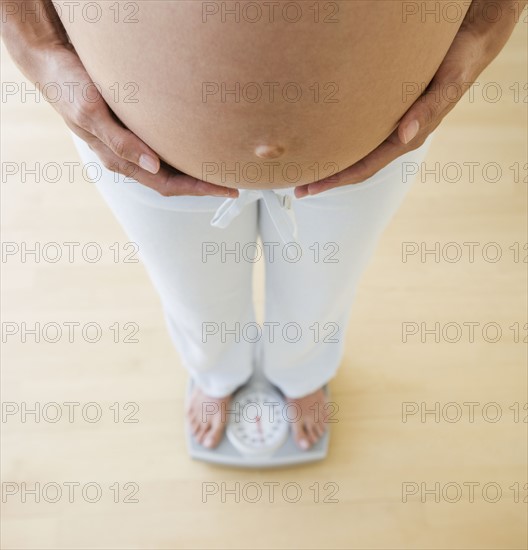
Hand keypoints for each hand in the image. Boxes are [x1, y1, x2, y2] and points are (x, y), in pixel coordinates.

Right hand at [7, 39, 238, 197]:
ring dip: (195, 170)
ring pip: (171, 165)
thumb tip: (153, 165)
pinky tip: (197, 145)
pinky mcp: (134, 127)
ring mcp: (132, 143)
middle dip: (204, 184)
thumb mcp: (92, 114)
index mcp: (120, 159)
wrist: (52, 62)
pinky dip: (184, 150)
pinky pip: (164, 146)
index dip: (199, 190)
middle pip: (174, 180)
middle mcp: (129, 156)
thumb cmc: (68, 87)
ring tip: (220, 169)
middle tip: (233, 182)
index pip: (168, 185)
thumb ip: (120, 143)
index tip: (226, 190)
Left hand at [294, 0, 525, 198]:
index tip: (310, 188)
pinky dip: (338, 141)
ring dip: (329, 162)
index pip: (364, 168)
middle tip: (297, 186)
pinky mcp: (385, 112)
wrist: (467, 44)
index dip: (336, 180)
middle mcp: (395, 137)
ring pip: (354, 152)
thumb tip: (405, 135)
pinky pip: (358, 133)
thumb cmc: (458, 64)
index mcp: (406, 138)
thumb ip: (428, 110)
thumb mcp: (446, 85)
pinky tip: (324, 139)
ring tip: (304, 168)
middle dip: (326, 178)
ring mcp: (389, 126)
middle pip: (354, 166)